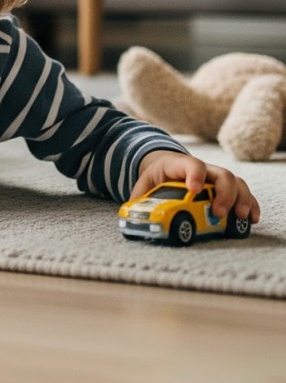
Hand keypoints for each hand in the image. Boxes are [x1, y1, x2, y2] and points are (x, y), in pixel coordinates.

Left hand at [133, 150, 259, 223]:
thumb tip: (131, 214)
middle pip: (221, 174)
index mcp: (179, 166)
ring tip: (240, 217)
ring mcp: (215, 178)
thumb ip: (139, 198)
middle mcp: (203, 170)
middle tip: (218, 213)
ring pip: (236, 182)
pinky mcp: (225, 189)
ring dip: (241, 199)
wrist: (166, 168)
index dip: (194, 174)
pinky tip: (251, 218)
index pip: (191, 164)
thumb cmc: (156, 179)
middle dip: (223, 193)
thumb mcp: (144, 185)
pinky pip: (243, 193)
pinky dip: (250, 204)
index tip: (194, 189)